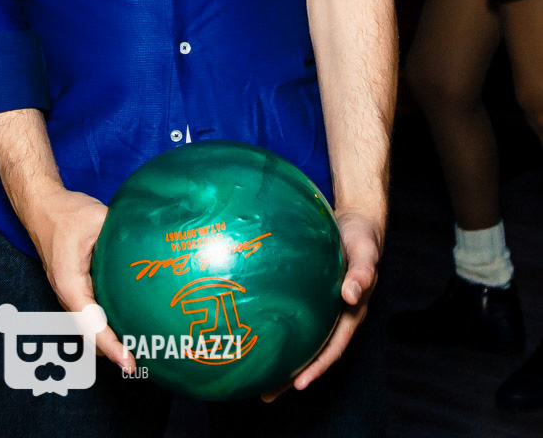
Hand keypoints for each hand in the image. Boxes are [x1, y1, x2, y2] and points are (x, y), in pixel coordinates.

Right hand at [25, 185, 134, 373]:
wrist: (42, 207)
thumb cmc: (65, 214)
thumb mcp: (97, 219)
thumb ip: (120, 235)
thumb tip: (149, 244)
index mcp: (71, 283)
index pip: (91, 323)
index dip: (111, 345)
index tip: (129, 363)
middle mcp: (68, 294)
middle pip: (91, 333)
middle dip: (115, 349)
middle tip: (146, 357)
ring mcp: (70, 293)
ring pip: (90, 325)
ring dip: (111, 338)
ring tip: (141, 345)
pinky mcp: (75, 287)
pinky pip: (91, 312)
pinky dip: (107, 322)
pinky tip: (128, 320)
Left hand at [261, 210, 381, 401]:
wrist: (355, 222)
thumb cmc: (363, 239)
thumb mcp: (366, 253)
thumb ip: (362, 273)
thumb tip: (350, 294)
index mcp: (349, 314)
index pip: (332, 349)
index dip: (316, 368)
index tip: (298, 384)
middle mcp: (332, 316)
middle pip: (311, 352)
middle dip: (290, 376)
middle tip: (266, 394)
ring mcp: (319, 307)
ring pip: (297, 337)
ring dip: (279, 357)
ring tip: (252, 374)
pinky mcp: (305, 293)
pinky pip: (288, 312)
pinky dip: (273, 323)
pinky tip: (251, 323)